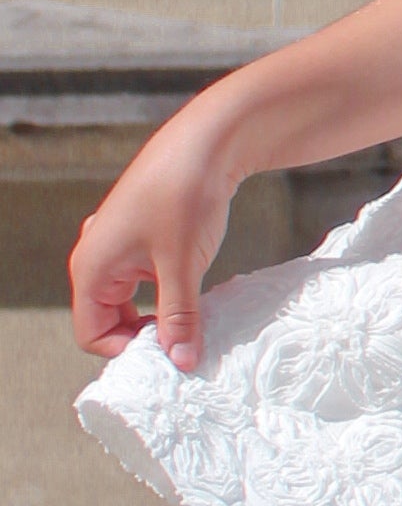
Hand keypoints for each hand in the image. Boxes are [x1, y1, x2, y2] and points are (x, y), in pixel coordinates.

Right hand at [70, 112, 241, 370]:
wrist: (206, 142)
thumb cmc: (184, 197)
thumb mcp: (182, 267)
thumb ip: (180, 318)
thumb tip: (181, 362)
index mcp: (91, 268)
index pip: (92, 334)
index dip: (128, 351)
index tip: (171, 351)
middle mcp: (95, 258)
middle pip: (109, 320)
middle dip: (145, 335)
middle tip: (187, 341)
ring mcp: (116, 245)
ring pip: (129, 301)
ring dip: (159, 315)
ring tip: (195, 318)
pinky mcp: (140, 236)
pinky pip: (143, 280)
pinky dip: (166, 292)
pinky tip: (195, 291)